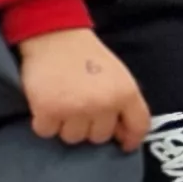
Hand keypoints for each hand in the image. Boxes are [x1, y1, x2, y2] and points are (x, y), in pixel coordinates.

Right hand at [17, 29, 147, 149]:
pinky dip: (44, 123)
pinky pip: (46, 132)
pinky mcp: (48, 111)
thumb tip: (123, 136)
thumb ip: (124, 103)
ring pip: (73, 138)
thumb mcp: (118, 76)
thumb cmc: (87, 56)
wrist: (54, 36)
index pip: (138, 126)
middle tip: (80, 109)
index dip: (131, 139)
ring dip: (66, 126)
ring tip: (63, 105)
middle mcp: (103, 104)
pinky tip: (46, 106)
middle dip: (90, 127)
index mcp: (126, 93)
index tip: (123, 145)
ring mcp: (75, 109)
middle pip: (100, 137)